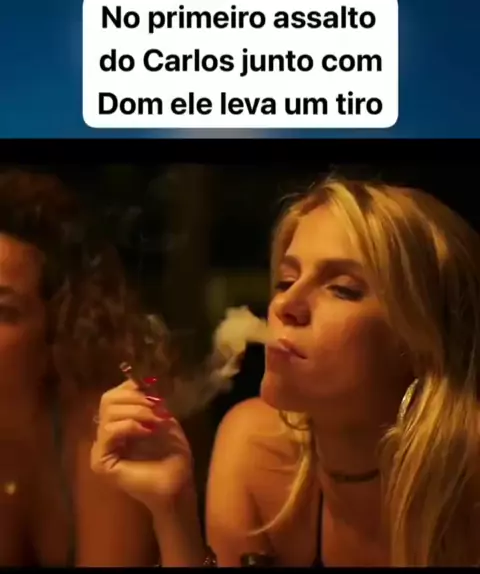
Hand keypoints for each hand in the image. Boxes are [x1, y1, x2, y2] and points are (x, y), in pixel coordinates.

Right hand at [90, 379, 193, 510]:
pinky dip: (130, 425)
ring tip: (156, 421)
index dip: (132, 388)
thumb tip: (144, 379)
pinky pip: (109, 431)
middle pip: (107, 400)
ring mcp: (101, 449)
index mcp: (118, 423)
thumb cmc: (173, 454)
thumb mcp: (163, 418)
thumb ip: (150, 400)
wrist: (177, 484)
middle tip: (157, 408)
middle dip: (136, 399)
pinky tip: (147, 431)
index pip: (114, 395)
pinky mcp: (100, 462)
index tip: (154, 391)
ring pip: (109, 413)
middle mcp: (105, 435)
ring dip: (137, 412)